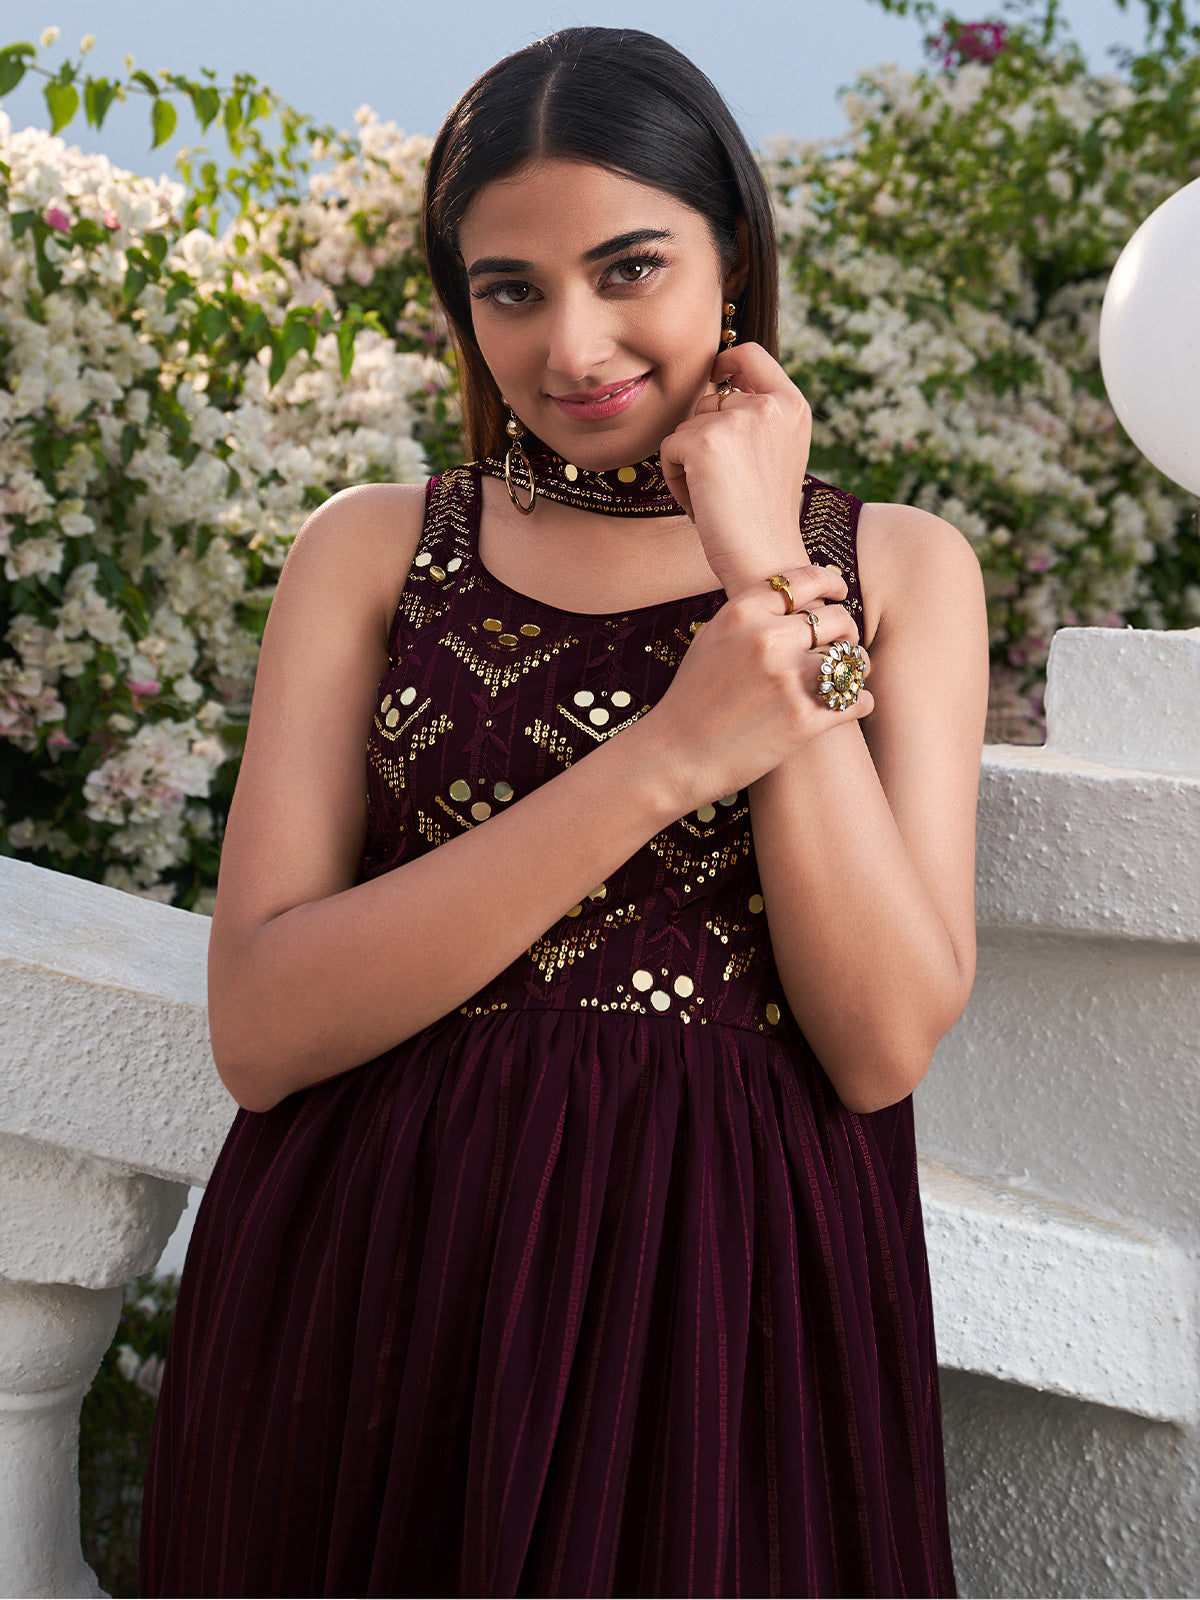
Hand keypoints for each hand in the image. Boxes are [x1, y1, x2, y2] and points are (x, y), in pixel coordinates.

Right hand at [635, 564, 872, 814]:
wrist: (675, 756)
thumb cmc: (692, 699)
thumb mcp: (711, 640)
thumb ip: (750, 616)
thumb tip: (794, 601)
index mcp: (742, 614)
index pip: (805, 581)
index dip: (831, 582)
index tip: (840, 591)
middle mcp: (767, 639)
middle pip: (837, 618)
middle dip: (846, 632)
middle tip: (844, 645)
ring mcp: (787, 680)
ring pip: (852, 658)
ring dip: (856, 667)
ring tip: (851, 676)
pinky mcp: (803, 720)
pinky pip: (854, 700)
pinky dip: (859, 702)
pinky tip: (854, 705)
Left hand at [659, 343, 812, 597]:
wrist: (766, 559)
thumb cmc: (765, 517)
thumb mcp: (776, 453)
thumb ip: (756, 420)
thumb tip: (716, 389)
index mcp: (793, 406)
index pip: (753, 354)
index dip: (727, 360)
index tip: (715, 373)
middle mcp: (768, 404)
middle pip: (709, 401)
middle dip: (704, 438)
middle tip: (725, 484)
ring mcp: (737, 419)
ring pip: (687, 427)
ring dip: (689, 461)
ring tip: (715, 496)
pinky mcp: (704, 441)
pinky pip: (669, 448)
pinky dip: (675, 477)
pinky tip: (701, 503)